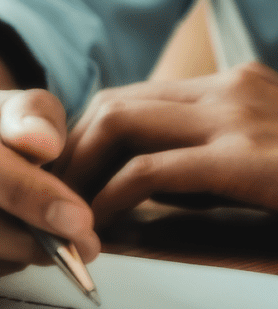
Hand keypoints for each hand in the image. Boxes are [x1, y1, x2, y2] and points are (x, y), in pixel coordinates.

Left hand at [54, 64, 277, 222]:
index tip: (68, 172)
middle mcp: (228, 88)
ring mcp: (235, 117)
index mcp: (232, 86)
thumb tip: (141, 184)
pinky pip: (150, 171)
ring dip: (79, 167)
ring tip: (64, 207)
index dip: (88, 135)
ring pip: (118, 123)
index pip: (134, 97)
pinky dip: (110, 197)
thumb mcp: (263, 157)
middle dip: (70, 148)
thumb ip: (204, 160)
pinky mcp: (244, 158)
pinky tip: (98, 223)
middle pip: (113, 104)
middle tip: (52, 191)